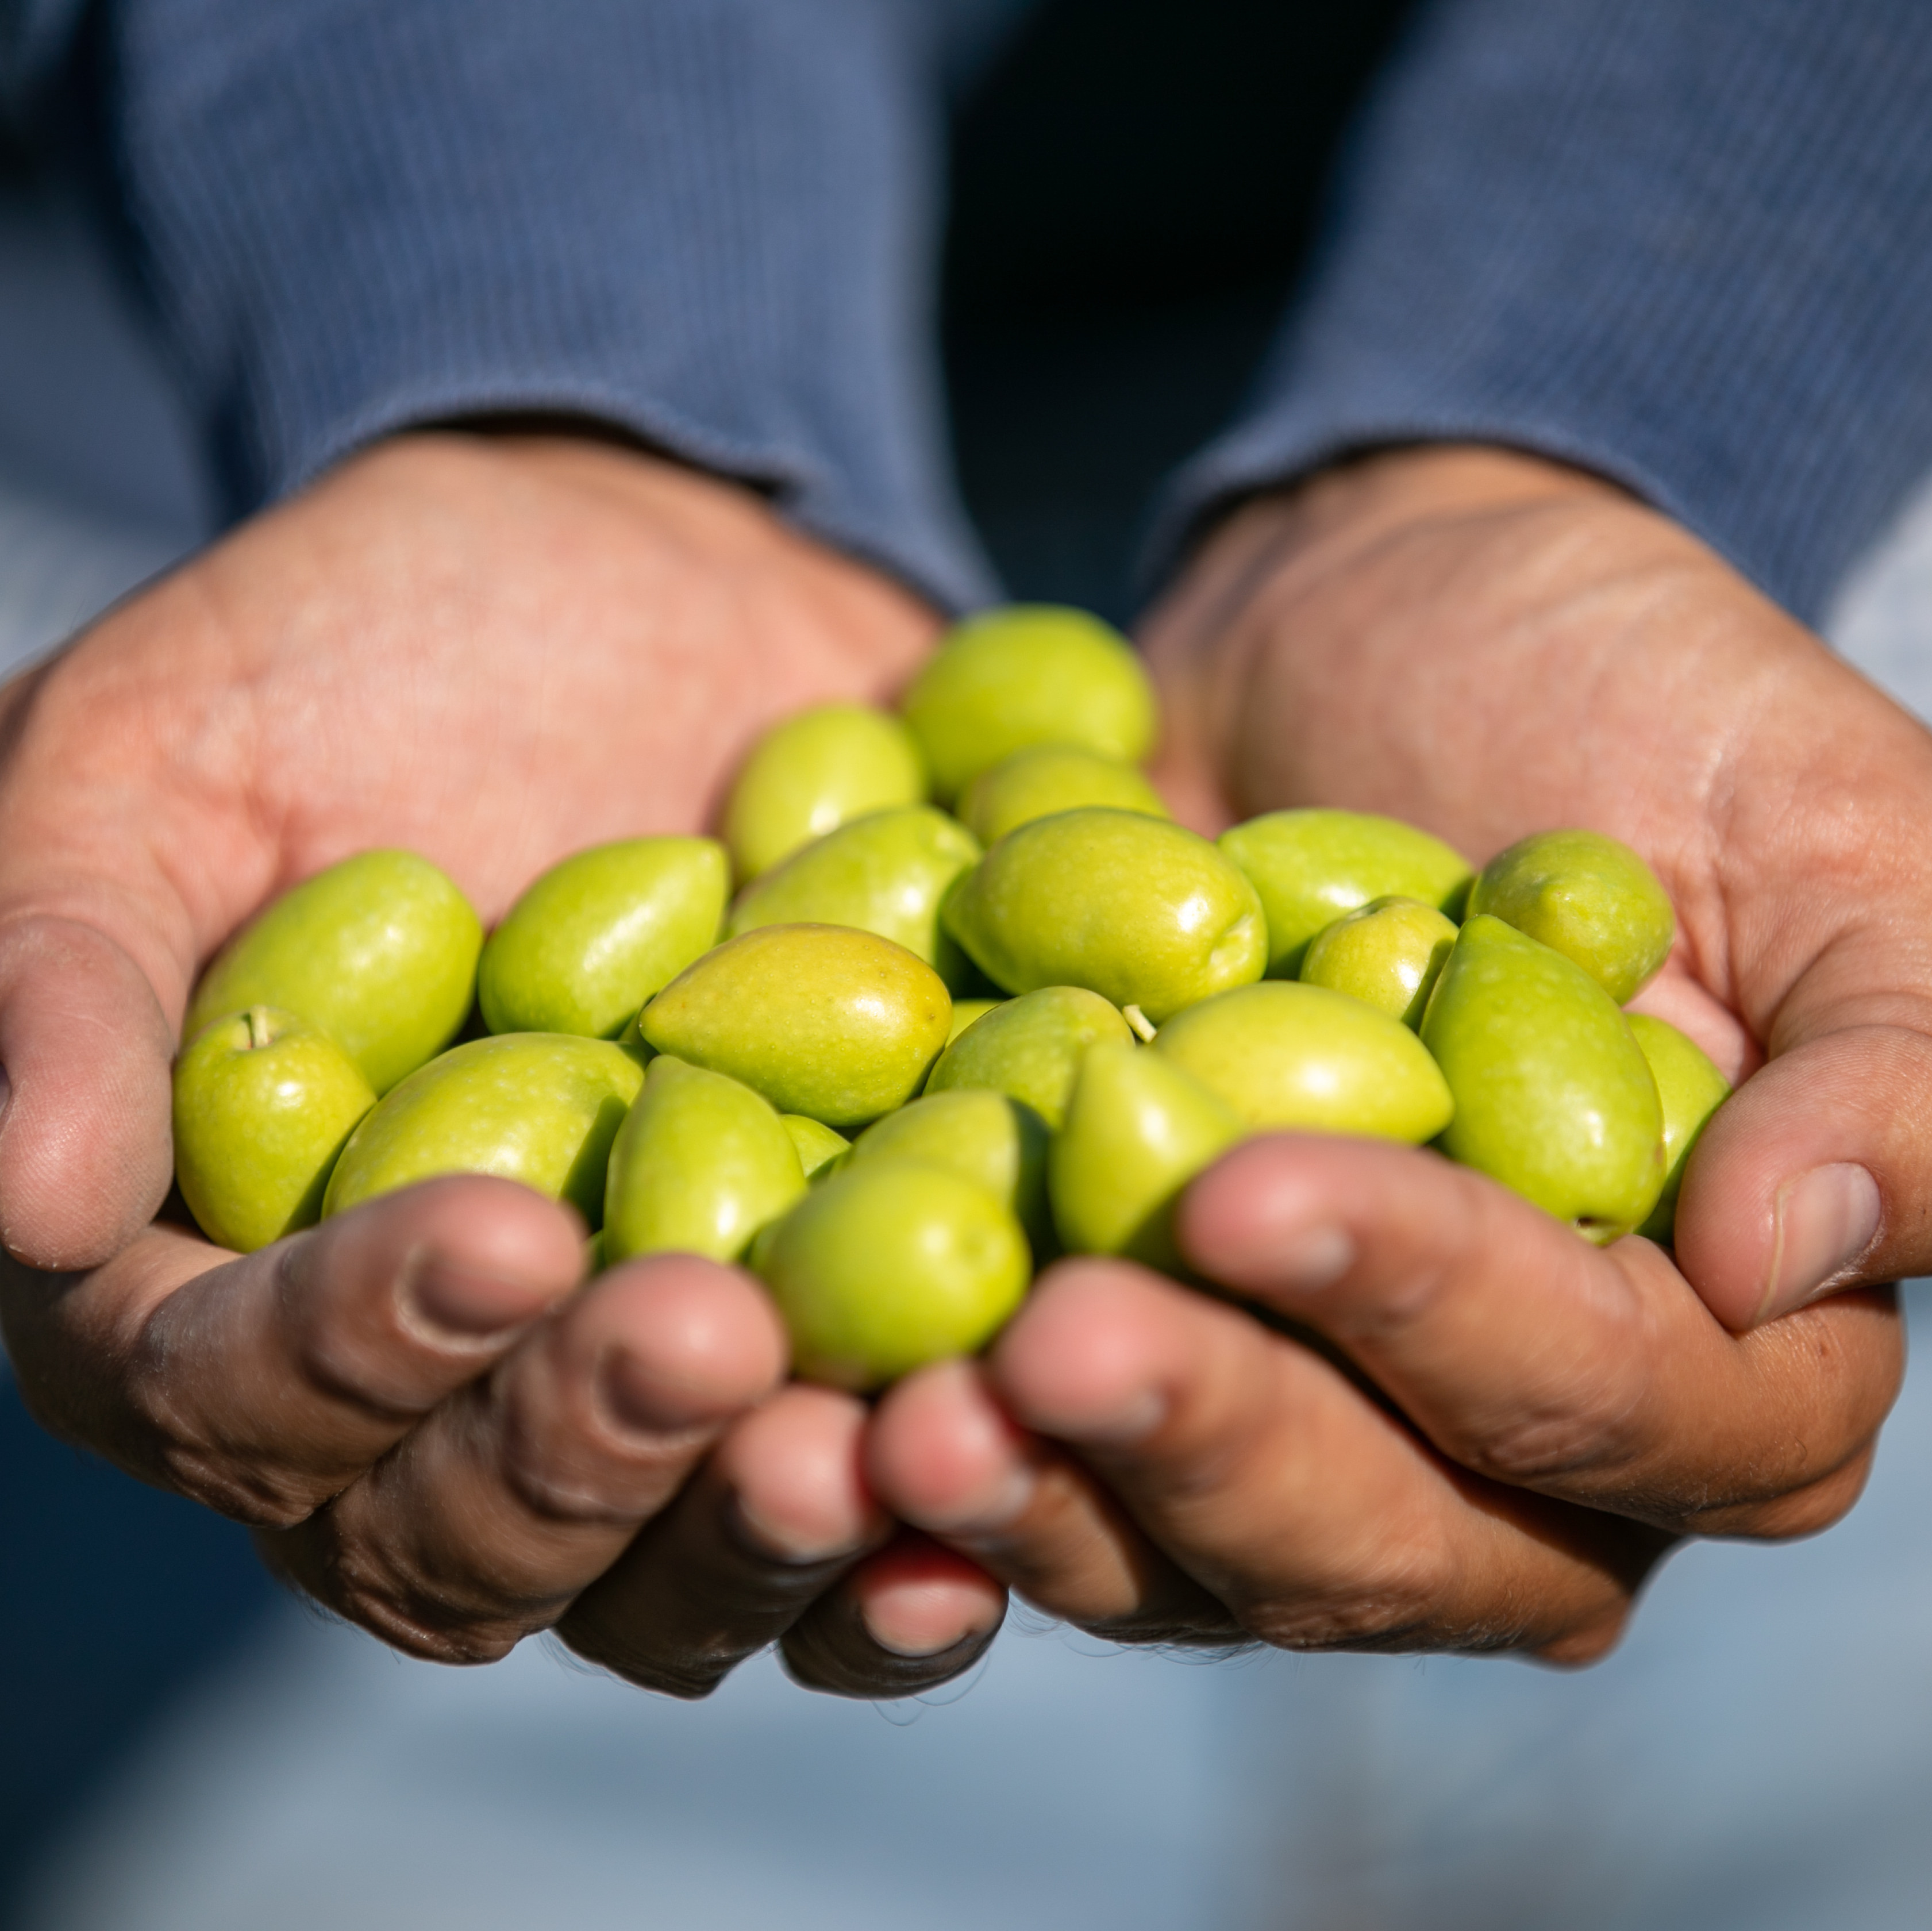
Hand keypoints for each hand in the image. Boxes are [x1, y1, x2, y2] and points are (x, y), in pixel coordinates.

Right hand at [0, 432, 1001, 1693]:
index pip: (240, 1395)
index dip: (349, 1351)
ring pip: (668, 1569)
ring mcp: (632, 1373)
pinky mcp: (815, 1329)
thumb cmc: (350, 659)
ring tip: (873, 1446)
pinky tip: (1004, 1476)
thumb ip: (71, 965)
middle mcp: (432, 1382)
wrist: (630, 594)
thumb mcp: (158, 760)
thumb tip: (30, 1198)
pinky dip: (923, 1516)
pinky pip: (859, 1492)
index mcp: (234, 1275)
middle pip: (467, 1531)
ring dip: (765, 1535)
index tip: (498, 1239)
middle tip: (706, 1343)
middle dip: (579, 1457)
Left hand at [868, 445, 1915, 1661]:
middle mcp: (1508, 1438)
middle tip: (1043, 1351)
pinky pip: (1043, 1470)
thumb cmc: (1624, 705)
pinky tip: (832, 1428)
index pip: (1617, 1402)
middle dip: (1216, 1445)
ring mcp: (1301, 1415)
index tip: (1253, 1190)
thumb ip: (1897, 1050)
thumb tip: (1789, 1251)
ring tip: (897, 1429)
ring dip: (1046, 1505)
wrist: (1365, 641)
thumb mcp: (1829, 825)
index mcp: (1714, 1342)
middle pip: (1392, 1533)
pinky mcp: (1130, 1356)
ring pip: (1195, 1555)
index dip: (1447, 1318)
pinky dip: (943, 1471)